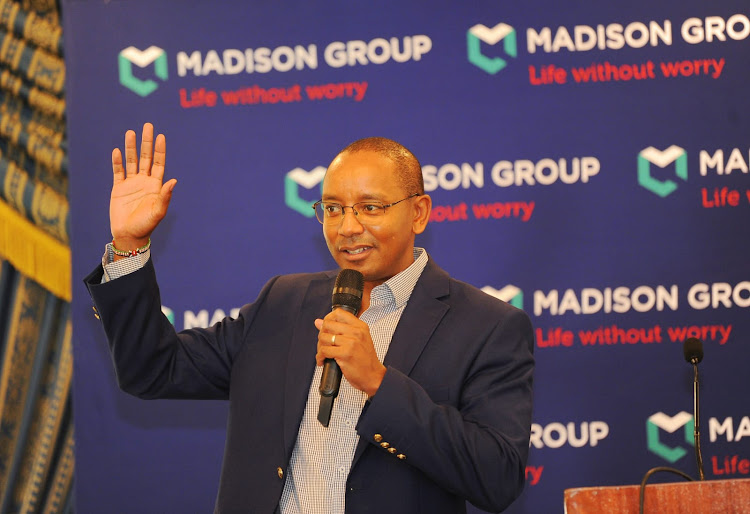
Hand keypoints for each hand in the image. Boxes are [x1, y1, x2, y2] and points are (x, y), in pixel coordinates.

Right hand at [110, 123, 175, 252]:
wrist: (129, 235)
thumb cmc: (146, 225)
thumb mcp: (158, 211)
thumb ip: (165, 196)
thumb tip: (173, 180)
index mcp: (156, 185)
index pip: (159, 163)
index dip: (160, 150)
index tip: (160, 136)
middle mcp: (144, 181)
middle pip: (145, 157)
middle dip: (146, 142)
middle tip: (147, 126)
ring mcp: (131, 183)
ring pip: (131, 161)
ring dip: (130, 147)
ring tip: (130, 132)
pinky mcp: (119, 188)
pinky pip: (118, 172)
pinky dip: (117, 161)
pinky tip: (117, 151)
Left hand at [315, 309, 385, 396]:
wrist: (373, 376)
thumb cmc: (366, 360)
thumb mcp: (359, 340)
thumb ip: (341, 329)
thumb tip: (319, 322)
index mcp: (360, 326)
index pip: (339, 313)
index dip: (328, 318)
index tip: (325, 327)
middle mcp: (356, 332)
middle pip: (328, 324)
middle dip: (321, 334)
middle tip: (323, 344)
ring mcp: (351, 342)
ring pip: (324, 337)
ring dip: (319, 347)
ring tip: (323, 353)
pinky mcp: (345, 354)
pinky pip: (324, 350)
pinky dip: (320, 357)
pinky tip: (323, 361)